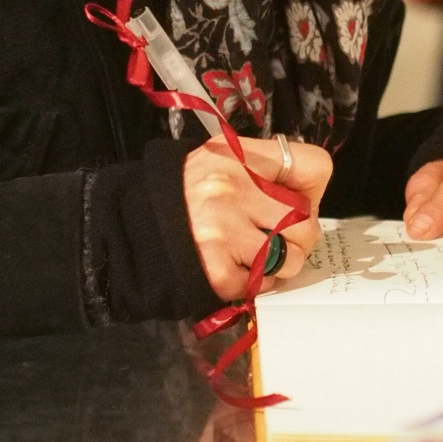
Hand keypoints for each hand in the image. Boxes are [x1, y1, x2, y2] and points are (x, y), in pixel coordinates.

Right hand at [184, 133, 331, 302]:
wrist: (128, 231)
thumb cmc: (184, 197)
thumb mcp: (222, 162)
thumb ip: (265, 171)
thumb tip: (311, 200)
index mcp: (237, 156)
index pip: (314, 165)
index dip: (311, 191)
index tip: (293, 202)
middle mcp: (231, 189)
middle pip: (308, 222)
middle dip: (296, 238)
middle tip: (270, 237)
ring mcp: (223, 232)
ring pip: (292, 259)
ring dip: (277, 265)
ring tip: (251, 255)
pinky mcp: (217, 272)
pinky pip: (261, 285)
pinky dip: (250, 284)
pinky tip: (230, 268)